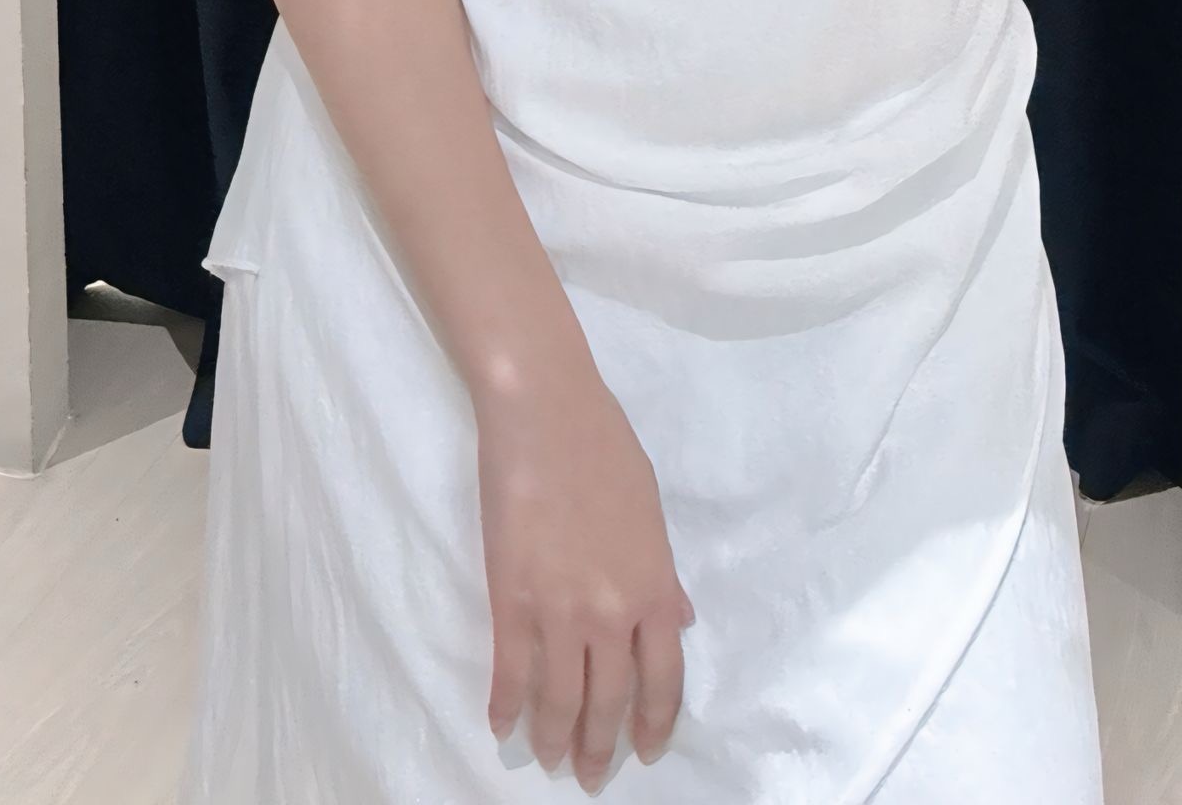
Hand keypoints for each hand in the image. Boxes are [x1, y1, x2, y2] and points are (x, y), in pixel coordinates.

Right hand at [477, 361, 695, 786]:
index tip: (646, 752)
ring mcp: (559, 610)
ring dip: (555, 738)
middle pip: (610, 701)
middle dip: (602, 747)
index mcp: (653, 589)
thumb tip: (679, 620)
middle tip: (592, 776)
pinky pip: (510, 672)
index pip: (664, 680)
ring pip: (560, 699)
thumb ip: (662, 575)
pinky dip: (506, 706)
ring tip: (550, 760)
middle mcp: (612, 613)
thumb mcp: (651, 513)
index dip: (654, 724)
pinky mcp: (510, 600)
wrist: (546, 413)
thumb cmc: (605, 449)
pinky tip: (503, 726)